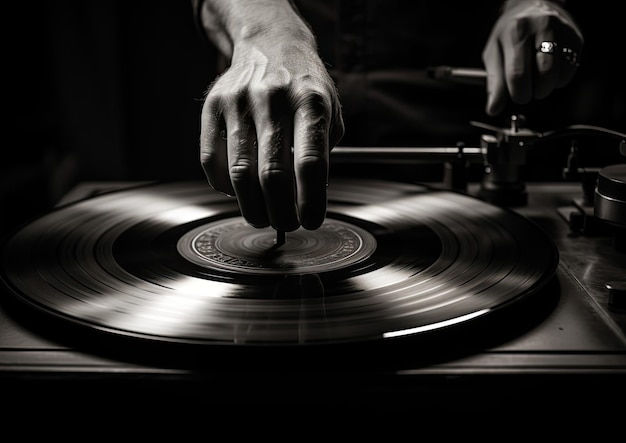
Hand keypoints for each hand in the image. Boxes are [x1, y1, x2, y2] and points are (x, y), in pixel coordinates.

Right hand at [200, 32, 343, 231]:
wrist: (269, 43)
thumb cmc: (304, 87)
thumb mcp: (329, 111)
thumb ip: (322, 151)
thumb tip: (305, 199)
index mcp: (310, 101)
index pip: (310, 163)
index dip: (310, 201)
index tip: (310, 222)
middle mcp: (273, 99)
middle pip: (272, 174)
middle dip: (280, 212)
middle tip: (286, 225)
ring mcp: (239, 101)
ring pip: (240, 173)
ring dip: (252, 207)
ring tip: (263, 218)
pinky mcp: (212, 106)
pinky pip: (211, 161)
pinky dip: (224, 187)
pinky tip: (238, 192)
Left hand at [482, 0, 583, 115]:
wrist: (533, 5)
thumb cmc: (510, 33)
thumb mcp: (494, 52)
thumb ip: (494, 82)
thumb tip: (493, 108)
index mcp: (516, 32)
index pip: (518, 73)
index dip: (518, 93)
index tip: (517, 96)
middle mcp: (542, 27)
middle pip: (543, 73)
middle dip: (534, 92)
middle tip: (527, 92)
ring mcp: (562, 31)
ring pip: (559, 72)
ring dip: (547, 87)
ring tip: (537, 82)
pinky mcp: (575, 37)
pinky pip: (570, 69)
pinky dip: (560, 79)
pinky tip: (549, 73)